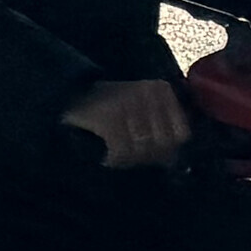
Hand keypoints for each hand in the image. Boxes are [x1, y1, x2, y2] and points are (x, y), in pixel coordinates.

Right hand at [59, 79, 190, 169]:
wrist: (69, 98)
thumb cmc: (111, 110)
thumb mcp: (143, 114)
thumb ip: (163, 133)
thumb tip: (175, 160)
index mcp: (161, 89)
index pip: (181, 134)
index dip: (168, 149)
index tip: (151, 151)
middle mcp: (147, 92)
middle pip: (163, 143)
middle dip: (147, 156)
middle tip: (129, 153)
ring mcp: (128, 103)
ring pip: (142, 150)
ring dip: (128, 159)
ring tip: (116, 153)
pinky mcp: (108, 116)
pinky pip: (121, 152)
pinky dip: (113, 159)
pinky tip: (106, 155)